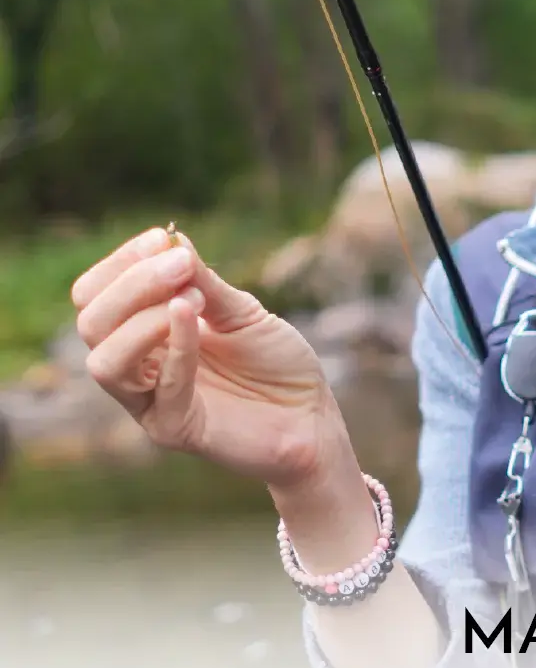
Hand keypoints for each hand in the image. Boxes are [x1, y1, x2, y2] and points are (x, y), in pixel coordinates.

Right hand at [72, 225, 344, 488]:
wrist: (312, 415)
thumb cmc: (276, 362)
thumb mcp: (242, 311)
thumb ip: (205, 281)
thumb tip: (173, 239)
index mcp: (142, 335)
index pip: (96, 296)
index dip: (121, 263)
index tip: (161, 238)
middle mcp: (136, 368)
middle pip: (91, 323)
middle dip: (131, 284)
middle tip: (180, 264)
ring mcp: (150, 403)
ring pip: (104, 362)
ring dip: (143, 319)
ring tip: (193, 295)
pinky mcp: (175, 429)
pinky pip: (160, 388)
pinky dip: (176, 346)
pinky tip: (195, 314)